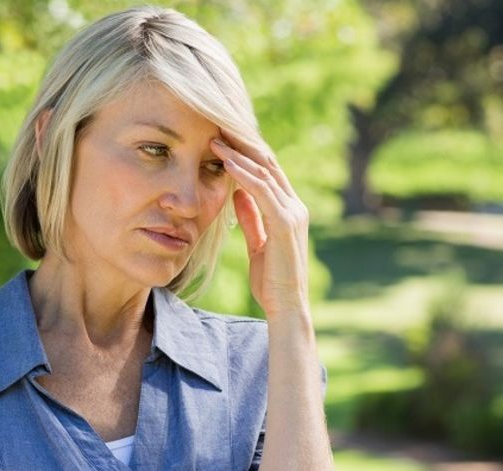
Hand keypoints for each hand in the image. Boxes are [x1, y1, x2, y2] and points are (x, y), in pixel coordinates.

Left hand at [210, 130, 310, 317]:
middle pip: (268, 164)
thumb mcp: (257, 242)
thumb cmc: (271, 279)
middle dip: (242, 144)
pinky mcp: (285, 223)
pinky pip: (263, 191)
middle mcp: (295, 206)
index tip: (222, 138)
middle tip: (217, 126)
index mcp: (288, 209)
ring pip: (265, 173)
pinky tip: (226, 163)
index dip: (245, 153)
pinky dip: (244, 175)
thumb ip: (250, 217)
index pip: (267, 172)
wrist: (285, 305)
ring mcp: (293, 213)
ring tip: (216, 139)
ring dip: (239, 154)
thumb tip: (237, 194)